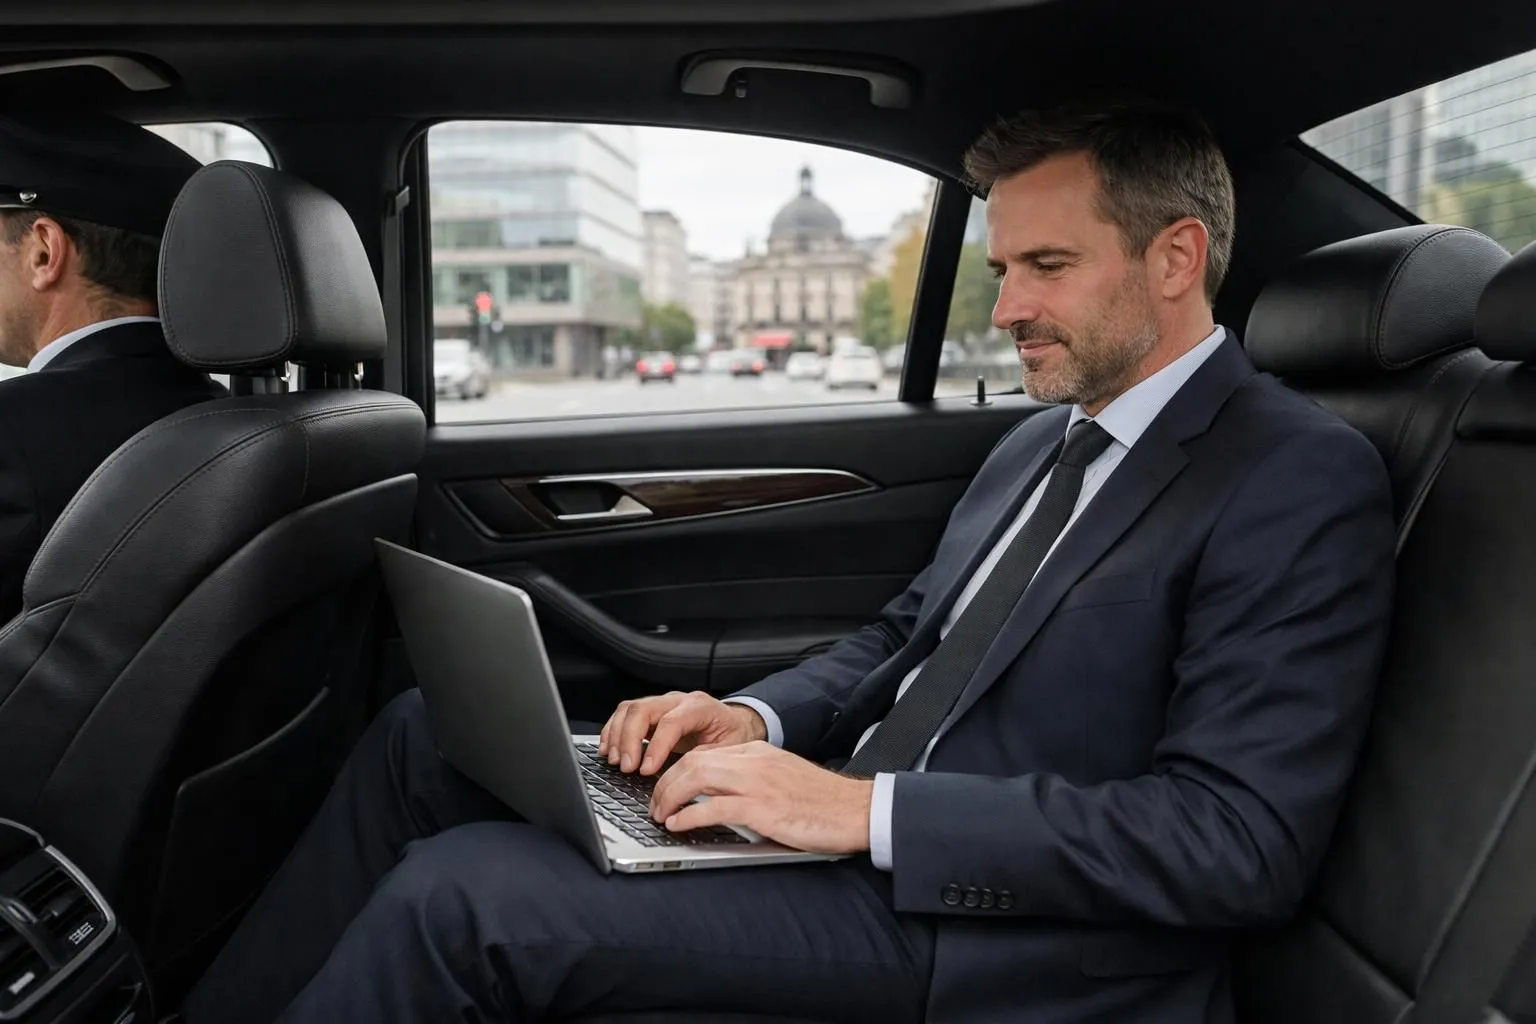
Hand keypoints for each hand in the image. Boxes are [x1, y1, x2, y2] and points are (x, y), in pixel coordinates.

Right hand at [597, 690, 765, 775]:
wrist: (736, 723)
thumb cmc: (732, 736)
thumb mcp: (728, 751)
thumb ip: (705, 761)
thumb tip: (682, 780)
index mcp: (700, 707)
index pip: (671, 722)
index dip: (655, 747)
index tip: (646, 770)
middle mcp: (678, 700)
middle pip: (643, 709)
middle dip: (629, 739)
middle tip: (627, 767)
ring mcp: (663, 703)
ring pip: (630, 709)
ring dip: (617, 735)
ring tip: (616, 761)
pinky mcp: (651, 712)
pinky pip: (625, 714)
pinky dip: (613, 731)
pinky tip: (609, 749)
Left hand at [649, 742, 872, 854]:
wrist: (857, 810)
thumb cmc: (824, 802)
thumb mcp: (783, 779)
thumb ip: (753, 781)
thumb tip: (718, 799)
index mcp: (758, 752)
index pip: (704, 753)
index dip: (676, 771)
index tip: (664, 789)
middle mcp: (754, 761)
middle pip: (693, 761)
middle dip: (664, 783)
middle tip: (654, 805)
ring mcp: (757, 783)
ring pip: (696, 777)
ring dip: (669, 797)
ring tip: (660, 815)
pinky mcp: (763, 808)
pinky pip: (714, 807)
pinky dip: (689, 816)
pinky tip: (678, 825)